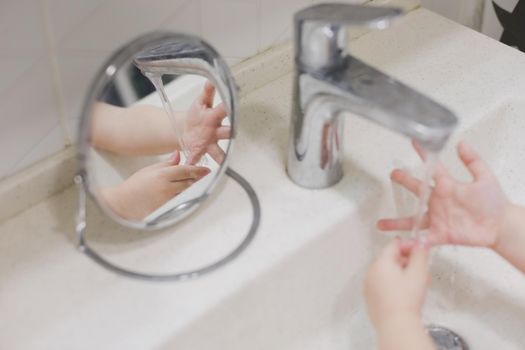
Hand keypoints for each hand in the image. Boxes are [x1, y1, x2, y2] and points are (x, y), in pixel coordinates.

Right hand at [100, 151, 209, 219]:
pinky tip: (182, 193)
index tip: (206, 170)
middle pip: (189, 182)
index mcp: (162, 175)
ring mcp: (167, 200)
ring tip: (191, 183)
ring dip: (190, 187)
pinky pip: (180, 201)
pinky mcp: (166, 209)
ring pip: (186, 192)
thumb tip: (178, 155)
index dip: (198, 170)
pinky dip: (183, 196)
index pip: (186, 171)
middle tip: (203, 175)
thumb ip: (167, 163)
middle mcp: (166, 188)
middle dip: (197, 178)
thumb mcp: (150, 170)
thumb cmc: (134, 186)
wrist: (123, 203)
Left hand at [183, 81, 230, 164]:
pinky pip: (196, 159)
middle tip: (235, 133)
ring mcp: (209, 143)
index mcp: (215, 116)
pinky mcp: (199, 151)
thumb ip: (207, 91)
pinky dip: (193, 164)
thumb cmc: (198, 114)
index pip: (225, 110)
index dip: (230, 107)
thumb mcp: (202, 101)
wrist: (187, 128)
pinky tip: (190, 168)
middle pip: (228, 132)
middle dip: (231, 133)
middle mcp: (217, 131)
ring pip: (219, 152)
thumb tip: (212, 79)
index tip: (235, 104)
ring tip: (224, 163)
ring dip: (221, 157)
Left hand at [365, 239, 429, 330]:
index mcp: (381, 263)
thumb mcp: (418, 273)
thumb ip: (420, 255)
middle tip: (420, 267)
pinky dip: (393, 285)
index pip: (393, 245)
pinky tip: (405, 293)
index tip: (418, 249)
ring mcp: (369, 286)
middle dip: (406, 261)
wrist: (396, 325)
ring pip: (386, 273)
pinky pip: (382, 285)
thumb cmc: (405, 301)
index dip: (408, 245)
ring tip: (416, 282)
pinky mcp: (371, 298)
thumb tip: (421, 244)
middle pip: (389, 259)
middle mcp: (371, 272)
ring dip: (401, 273)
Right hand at [377, 141, 510, 248]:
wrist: (501, 227)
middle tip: (392, 174)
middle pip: (416, 190)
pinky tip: (400, 243)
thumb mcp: (485, 178)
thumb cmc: (495, 204)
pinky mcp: (440, 234)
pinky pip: (422, 239)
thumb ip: (473, 161)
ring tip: (381, 224)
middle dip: (403, 181)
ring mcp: (437, 218)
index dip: (423, 155)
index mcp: (447, 186)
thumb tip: (462, 144)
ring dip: (396, 222)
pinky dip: (412, 242)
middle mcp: (438, 202)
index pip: (432, 168)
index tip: (415, 142)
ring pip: (412, 220)